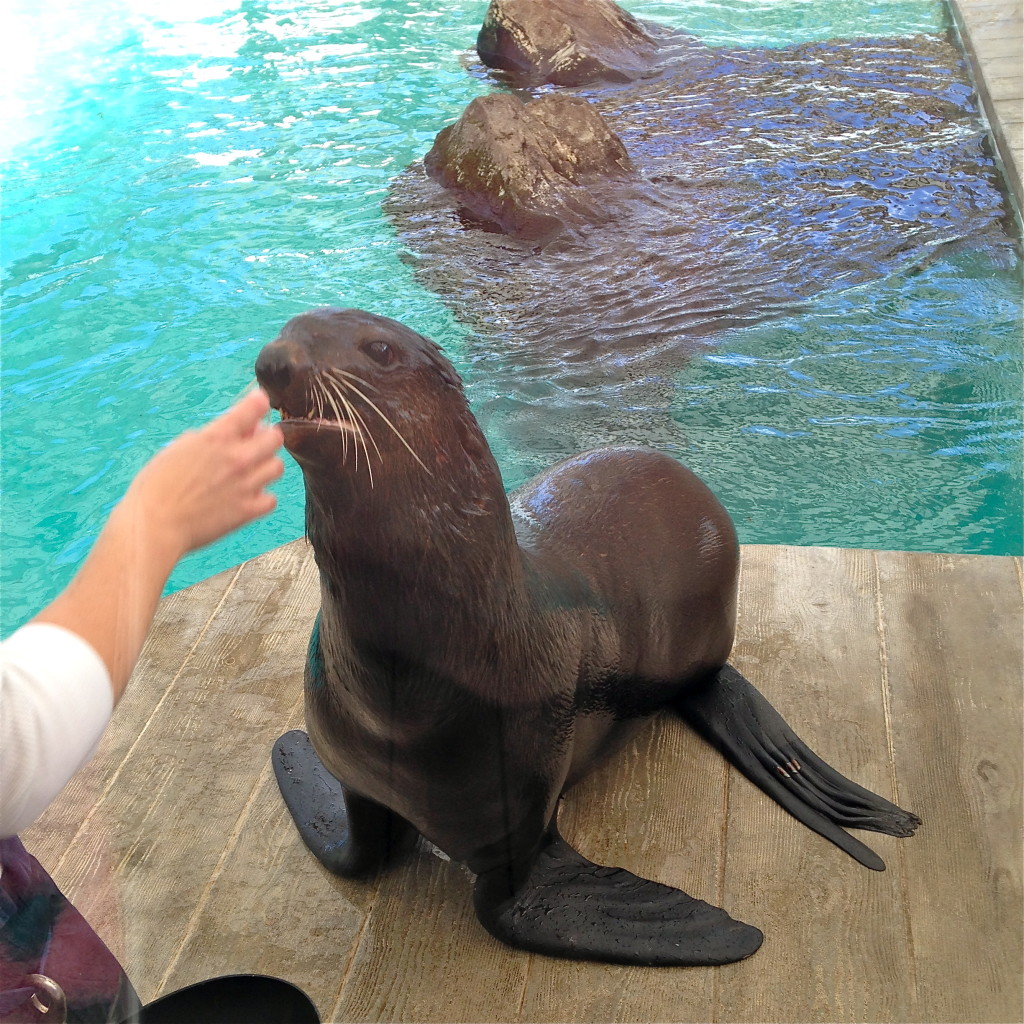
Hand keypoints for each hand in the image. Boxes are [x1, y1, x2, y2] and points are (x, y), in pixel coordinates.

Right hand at [122, 389, 284, 560]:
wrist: (154, 526)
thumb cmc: (156, 487)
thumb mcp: (178, 450)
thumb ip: (207, 439)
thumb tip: (229, 433)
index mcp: (216, 437)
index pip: (254, 407)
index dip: (258, 403)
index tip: (257, 404)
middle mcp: (237, 458)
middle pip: (275, 437)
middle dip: (266, 437)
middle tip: (255, 443)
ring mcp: (246, 485)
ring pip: (277, 467)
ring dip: (266, 466)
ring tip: (251, 472)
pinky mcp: (248, 510)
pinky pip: (271, 499)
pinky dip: (262, 497)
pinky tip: (248, 497)